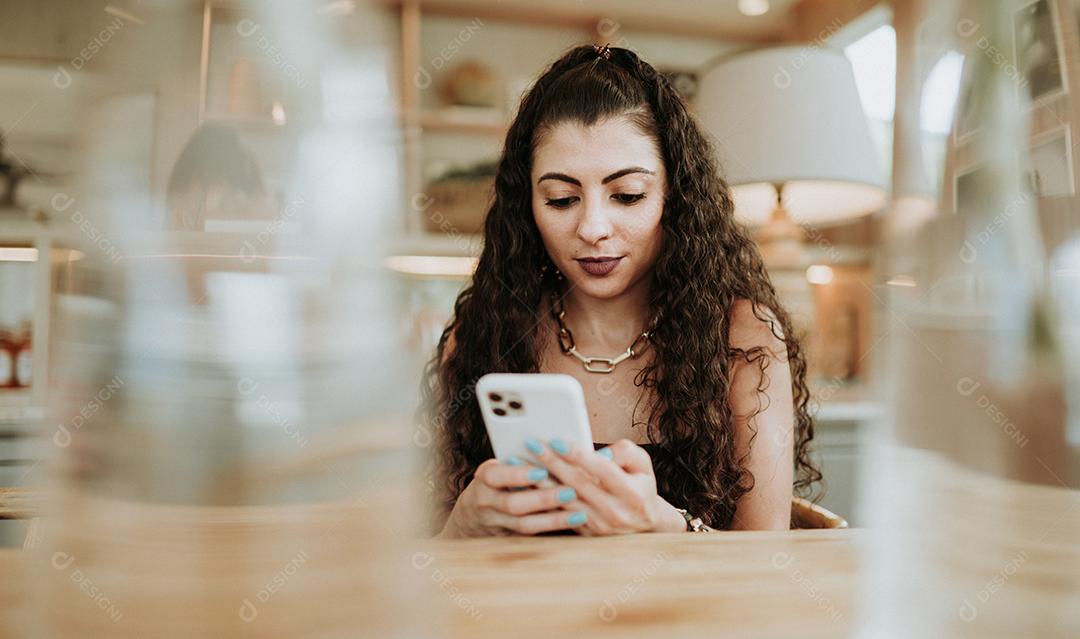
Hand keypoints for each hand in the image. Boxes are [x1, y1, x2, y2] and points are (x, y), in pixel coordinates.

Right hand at [438, 456, 589, 537]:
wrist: (471, 517)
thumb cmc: (496, 483)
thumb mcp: (499, 468)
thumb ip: (523, 461)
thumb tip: (559, 447)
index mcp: (485, 478)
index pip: (496, 475)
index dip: (518, 474)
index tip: (542, 471)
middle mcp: (487, 502)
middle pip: (513, 504)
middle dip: (543, 499)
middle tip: (570, 492)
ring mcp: (497, 523)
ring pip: (525, 525)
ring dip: (554, 520)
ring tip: (580, 514)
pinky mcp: (509, 538)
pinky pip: (532, 536)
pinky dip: (553, 529)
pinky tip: (573, 524)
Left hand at [524, 438, 687, 534]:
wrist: (645, 523)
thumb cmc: (640, 485)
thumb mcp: (642, 465)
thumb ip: (625, 452)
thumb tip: (600, 452)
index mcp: (631, 493)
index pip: (600, 469)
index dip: (577, 454)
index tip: (555, 440)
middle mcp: (615, 512)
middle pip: (577, 483)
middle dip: (551, 462)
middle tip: (531, 444)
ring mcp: (599, 525)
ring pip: (563, 501)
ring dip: (540, 481)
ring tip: (521, 464)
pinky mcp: (587, 533)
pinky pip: (559, 514)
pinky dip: (541, 499)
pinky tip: (525, 484)